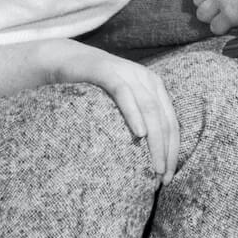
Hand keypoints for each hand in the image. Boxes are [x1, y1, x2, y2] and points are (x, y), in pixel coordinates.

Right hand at [53, 47, 179, 184]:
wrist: (64, 59)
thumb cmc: (92, 89)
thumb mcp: (120, 104)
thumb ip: (135, 119)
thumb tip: (146, 157)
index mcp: (154, 87)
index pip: (171, 124)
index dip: (173, 151)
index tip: (168, 178)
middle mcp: (146, 78)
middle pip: (164, 120)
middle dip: (167, 152)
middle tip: (163, 178)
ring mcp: (128, 73)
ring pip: (150, 109)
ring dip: (156, 140)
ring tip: (155, 166)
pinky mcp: (108, 71)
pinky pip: (125, 94)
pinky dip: (134, 114)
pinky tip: (140, 134)